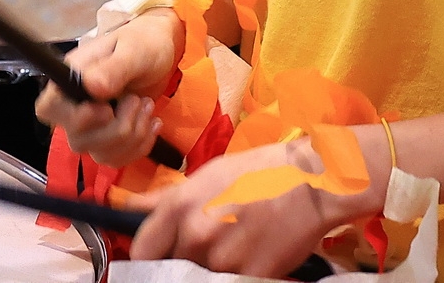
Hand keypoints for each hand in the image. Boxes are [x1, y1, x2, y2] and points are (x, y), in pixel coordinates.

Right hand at [33, 8, 181, 165]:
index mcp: (71, 78)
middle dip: (117, 127)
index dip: (74, 118)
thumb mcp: (133, 51)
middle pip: (77, 139)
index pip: (48, 109)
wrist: (159, 52)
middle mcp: (75, 106)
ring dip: (133, 135)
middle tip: (138, 100)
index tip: (106, 110)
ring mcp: (91, 127)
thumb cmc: (142, 44)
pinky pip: (116, 159)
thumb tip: (92, 87)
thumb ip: (113, 68)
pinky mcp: (108, 140)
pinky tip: (152, 123)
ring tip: (148, 105)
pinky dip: (140, 146)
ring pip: (100, 154)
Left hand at [130, 138, 374, 273]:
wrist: (313, 181)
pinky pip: (232, 281)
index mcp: (180, 206)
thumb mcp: (209, 174)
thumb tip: (130, 206)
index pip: (143, 251)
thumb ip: (168, 197)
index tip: (161, 256)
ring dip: (215, 265)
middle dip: (188, 257)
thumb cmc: (260, 171)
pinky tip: (255, 250)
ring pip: (204, 275)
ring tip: (237, 241)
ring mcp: (223, 258)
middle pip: (174, 265)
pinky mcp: (250, 274)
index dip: (151, 256)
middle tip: (213, 240)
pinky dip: (241, 271)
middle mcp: (196, 234)